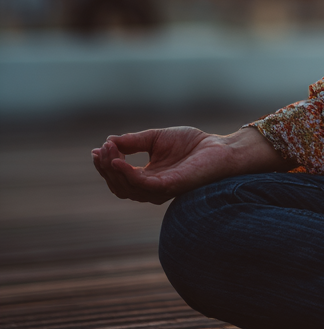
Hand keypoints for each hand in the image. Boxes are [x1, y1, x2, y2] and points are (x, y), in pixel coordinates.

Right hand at [91, 126, 286, 204]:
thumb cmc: (192, 143)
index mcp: (148, 177)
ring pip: (126, 188)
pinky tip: (119, 162)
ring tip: (108, 152)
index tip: (97, 149)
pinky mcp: (169, 187)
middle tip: (101, 150)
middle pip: (118, 185)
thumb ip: (135, 141)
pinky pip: (142, 185)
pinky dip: (127, 174)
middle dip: (106, 168)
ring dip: (113, 170)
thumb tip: (109, 140)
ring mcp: (159, 190)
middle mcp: (151, 188)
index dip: (106, 165)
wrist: (220, 147)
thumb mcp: (157, 138)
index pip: (119, 177)